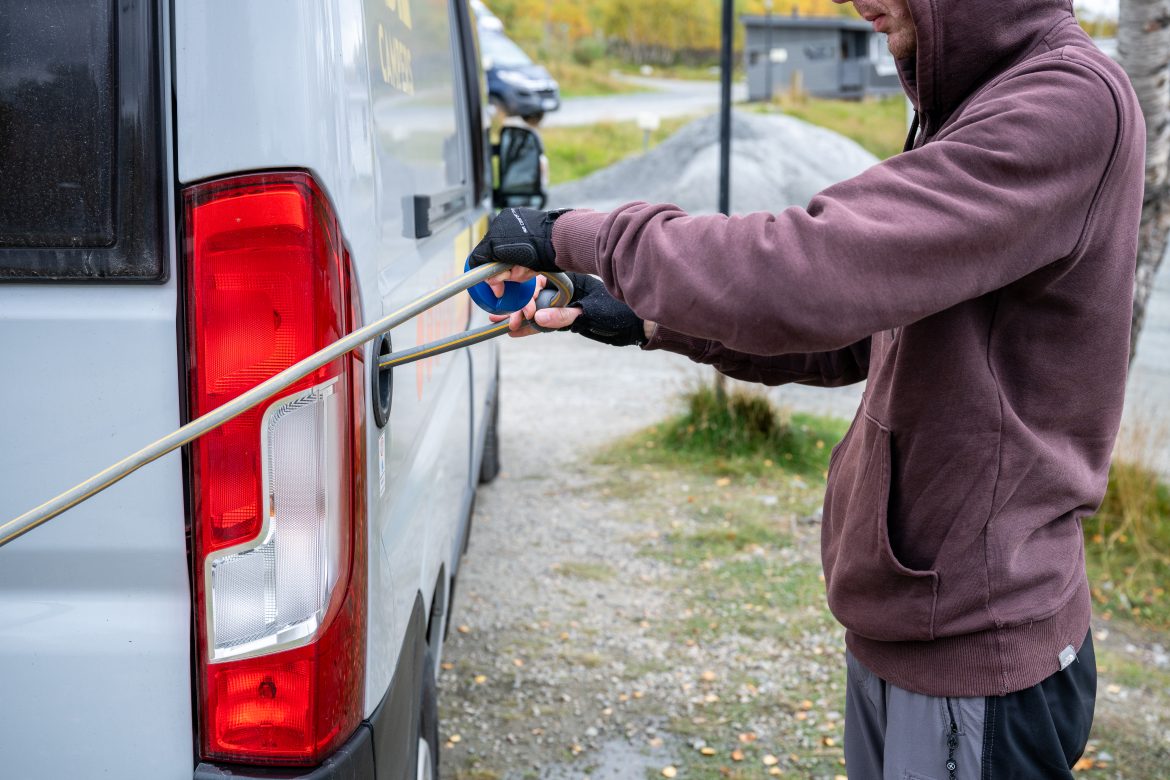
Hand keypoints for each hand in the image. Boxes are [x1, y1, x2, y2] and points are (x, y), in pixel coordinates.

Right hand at [470, 208, 569, 295]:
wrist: (560, 239)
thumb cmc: (543, 257)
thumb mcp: (519, 274)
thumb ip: (502, 276)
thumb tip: (493, 280)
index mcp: (495, 244)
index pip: (477, 259)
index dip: (483, 272)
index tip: (493, 281)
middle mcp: (496, 227)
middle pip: (487, 248)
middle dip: (495, 262)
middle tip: (508, 272)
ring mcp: (505, 218)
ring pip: (496, 238)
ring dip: (503, 249)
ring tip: (519, 257)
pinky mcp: (514, 213)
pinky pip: (506, 228)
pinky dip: (510, 238)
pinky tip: (522, 244)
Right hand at [490, 273, 650, 346]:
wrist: (636, 327)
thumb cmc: (619, 315)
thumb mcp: (591, 315)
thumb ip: (565, 316)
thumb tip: (538, 317)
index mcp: (570, 282)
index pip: (539, 281)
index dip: (522, 292)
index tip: (512, 304)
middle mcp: (564, 290)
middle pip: (532, 294)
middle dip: (514, 305)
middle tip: (500, 318)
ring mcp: (564, 304)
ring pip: (534, 308)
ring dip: (516, 315)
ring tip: (497, 322)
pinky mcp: (565, 318)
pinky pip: (542, 322)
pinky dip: (528, 327)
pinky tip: (512, 331)